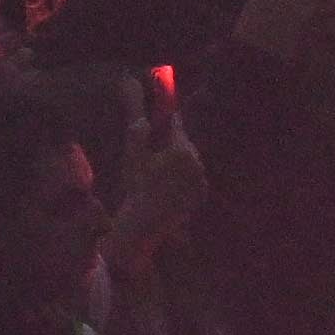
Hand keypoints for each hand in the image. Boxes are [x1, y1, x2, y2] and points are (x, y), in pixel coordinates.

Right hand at [102, 130, 208, 271]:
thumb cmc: (137, 186)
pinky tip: (168, 185)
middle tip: (160, 148)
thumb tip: (143, 116)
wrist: (145, 220)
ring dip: (179, 162)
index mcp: (182, 151)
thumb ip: (137, 132)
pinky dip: (184, 179)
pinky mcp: (201, 195)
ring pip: (190, 163)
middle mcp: (197, 163)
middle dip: (174, 144)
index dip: (171, 121)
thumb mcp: (133, 156)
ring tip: (162, 170)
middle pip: (185, 146)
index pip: (177, 129)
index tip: (170, 114)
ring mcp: (201, 180)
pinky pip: (193, 179)